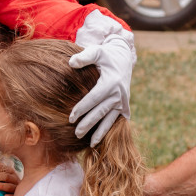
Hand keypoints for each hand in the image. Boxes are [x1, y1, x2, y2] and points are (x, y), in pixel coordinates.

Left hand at [70, 11, 134, 145]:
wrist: (123, 58)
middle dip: (89, 124)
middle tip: (76, 133)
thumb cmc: (106, 55)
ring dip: (100, 132)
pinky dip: (109, 130)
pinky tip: (101, 140)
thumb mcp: (96, 51)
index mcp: (111, 82)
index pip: (94, 98)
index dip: (82, 109)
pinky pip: (116, 120)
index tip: (70, 118)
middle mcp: (119, 94)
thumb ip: (84, 57)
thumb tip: (71, 63)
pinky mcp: (125, 106)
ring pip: (110, 119)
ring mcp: (123, 101)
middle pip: (101, 112)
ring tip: (90, 143)